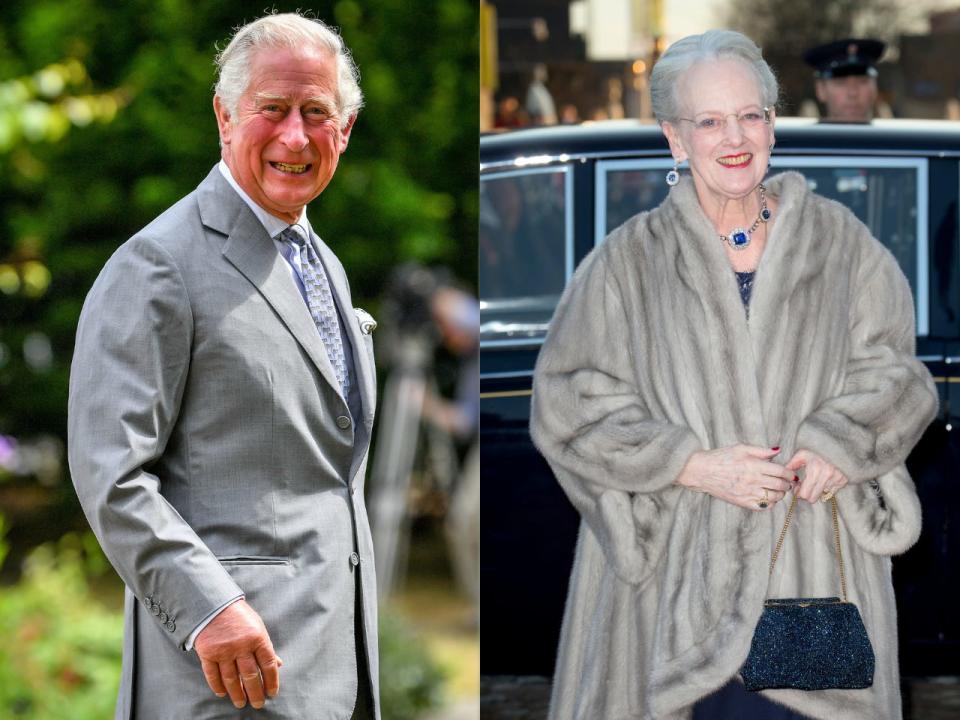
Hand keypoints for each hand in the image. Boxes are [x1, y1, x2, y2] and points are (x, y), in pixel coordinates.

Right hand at [194, 599, 281, 708]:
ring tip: (241, 703)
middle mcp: (241, 646)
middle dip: (255, 692)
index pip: (268, 664)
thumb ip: (266, 647)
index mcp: (257, 638)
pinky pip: (213, 675)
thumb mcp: (258, 627)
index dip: (271, 681)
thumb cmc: (240, 617)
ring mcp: (224, 650)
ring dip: (237, 694)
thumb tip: (278, 664)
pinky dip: (217, 686)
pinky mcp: (208, 653)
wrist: (214, 604)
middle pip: (250, 676)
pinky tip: (223, 693)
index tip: (272, 693)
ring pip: (232, 679)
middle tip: (258, 704)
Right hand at [676, 444, 794, 510]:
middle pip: (780, 485)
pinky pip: (763, 506)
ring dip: (781, 494)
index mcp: (754, 465)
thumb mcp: (740, 448)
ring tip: (779, 490)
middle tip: (788, 482)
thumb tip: (778, 450)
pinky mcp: (742, 502)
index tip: (791, 474)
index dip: (790, 474)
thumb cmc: (720, 457)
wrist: (701, 471)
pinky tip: (768, 497)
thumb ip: (761, 450)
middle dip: (787, 484)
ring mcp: (747, 492)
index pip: (781, 471)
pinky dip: (770, 503)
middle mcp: (752, 480)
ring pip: (774, 497)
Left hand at [785, 449, 847, 503]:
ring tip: (814, 481)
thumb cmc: (816, 450)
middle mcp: (827, 475)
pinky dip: (826, 488)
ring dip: (817, 491)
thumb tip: (784, 476)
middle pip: (813, 498)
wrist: (836, 445)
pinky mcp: (843, 480)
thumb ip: (791, 465)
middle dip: (807, 494)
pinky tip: (824, 480)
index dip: (798, 493)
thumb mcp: (802, 454)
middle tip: (804, 487)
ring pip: (822, 495)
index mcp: (814, 469)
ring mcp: (836, 478)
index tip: (797, 488)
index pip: (804, 494)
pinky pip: (831, 492)